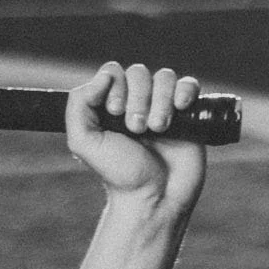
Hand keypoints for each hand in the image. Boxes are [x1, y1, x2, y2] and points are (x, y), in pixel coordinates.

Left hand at [64, 62, 206, 213]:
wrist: (155, 196)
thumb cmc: (118, 173)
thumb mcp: (84, 141)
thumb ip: (79, 104)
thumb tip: (104, 76)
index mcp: (109, 105)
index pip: (112, 72)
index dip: (115, 87)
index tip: (115, 113)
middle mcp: (135, 101)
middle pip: (138, 73)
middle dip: (138, 99)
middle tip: (137, 128)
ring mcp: (162, 105)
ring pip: (164, 77)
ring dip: (160, 100)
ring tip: (157, 128)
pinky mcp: (188, 113)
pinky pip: (189, 84)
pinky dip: (185, 91)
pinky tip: (180, 109)